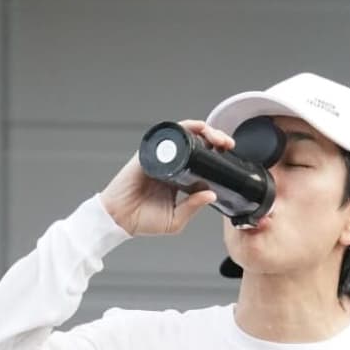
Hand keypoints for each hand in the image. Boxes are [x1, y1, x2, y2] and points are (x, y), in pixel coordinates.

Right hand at [100, 119, 228, 236]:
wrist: (119, 219)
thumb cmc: (143, 221)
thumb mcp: (176, 220)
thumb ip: (193, 207)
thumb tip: (211, 194)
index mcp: (179, 178)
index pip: (202, 161)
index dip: (217, 157)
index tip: (229, 157)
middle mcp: (172, 164)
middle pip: (197, 143)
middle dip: (215, 138)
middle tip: (227, 144)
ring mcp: (162, 156)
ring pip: (186, 134)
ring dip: (204, 130)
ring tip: (217, 137)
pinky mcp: (151, 151)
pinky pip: (170, 134)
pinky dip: (185, 129)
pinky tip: (197, 131)